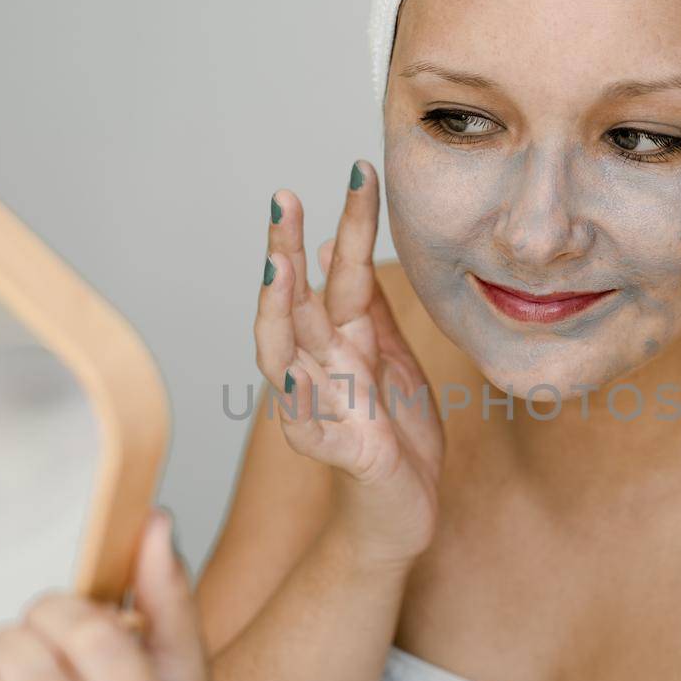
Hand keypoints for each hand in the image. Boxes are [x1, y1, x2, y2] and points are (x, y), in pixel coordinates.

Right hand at [258, 163, 443, 567]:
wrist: (401, 511)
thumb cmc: (395, 434)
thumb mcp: (390, 358)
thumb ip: (366, 306)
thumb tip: (332, 244)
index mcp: (343, 341)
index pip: (339, 272)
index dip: (348, 223)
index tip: (359, 169)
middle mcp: (322, 368)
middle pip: (294, 304)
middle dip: (285, 252)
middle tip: (282, 201)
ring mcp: (324, 409)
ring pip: (287, 356)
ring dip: (280, 312)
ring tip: (279, 268)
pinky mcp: (340, 453)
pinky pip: (312, 427)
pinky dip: (299, 402)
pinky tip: (294, 374)